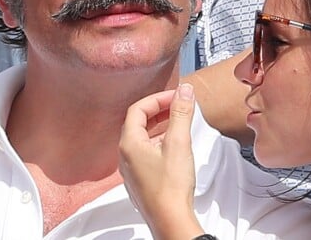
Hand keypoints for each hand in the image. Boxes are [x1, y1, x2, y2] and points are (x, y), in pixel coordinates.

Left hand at [119, 84, 204, 239]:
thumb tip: (184, 91)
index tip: (176, 96)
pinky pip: (146, 151)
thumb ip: (181, 113)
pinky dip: (160, 140)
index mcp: (129, 144)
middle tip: (178, 104)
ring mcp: (132, 170)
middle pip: (138, 122)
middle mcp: (126, 156)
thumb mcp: (178, 142)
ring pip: (143, 137)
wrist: (170, 221)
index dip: (158, 98)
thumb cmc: (170, 187)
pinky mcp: (142, 179)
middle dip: (159, 109)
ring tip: (179, 121)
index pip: (138, 109)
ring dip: (160, 124)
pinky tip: (175, 145)